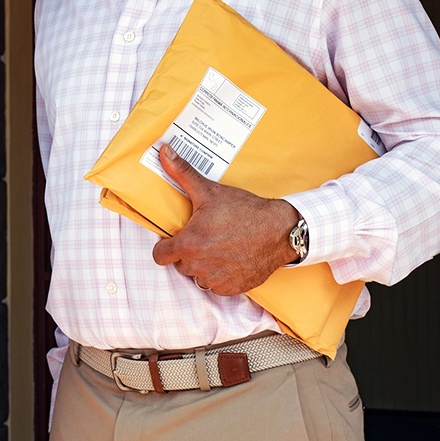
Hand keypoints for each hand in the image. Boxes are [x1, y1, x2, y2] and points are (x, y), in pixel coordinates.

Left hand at [151, 143, 299, 295]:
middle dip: (188, 253)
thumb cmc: (244, 211)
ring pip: (198, 276)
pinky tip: (230, 258)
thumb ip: (182, 173)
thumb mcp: (210, 191)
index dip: (165, 246)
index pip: (160, 255)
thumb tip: (165, 152)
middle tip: (203, 237)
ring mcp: (216, 280)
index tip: (174, 239)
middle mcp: (199, 266)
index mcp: (189, 244)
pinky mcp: (233, 288)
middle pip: (180, 264)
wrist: (279, 230)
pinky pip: (217, 286)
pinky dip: (221, 276)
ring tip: (218, 247)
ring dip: (203, 265)